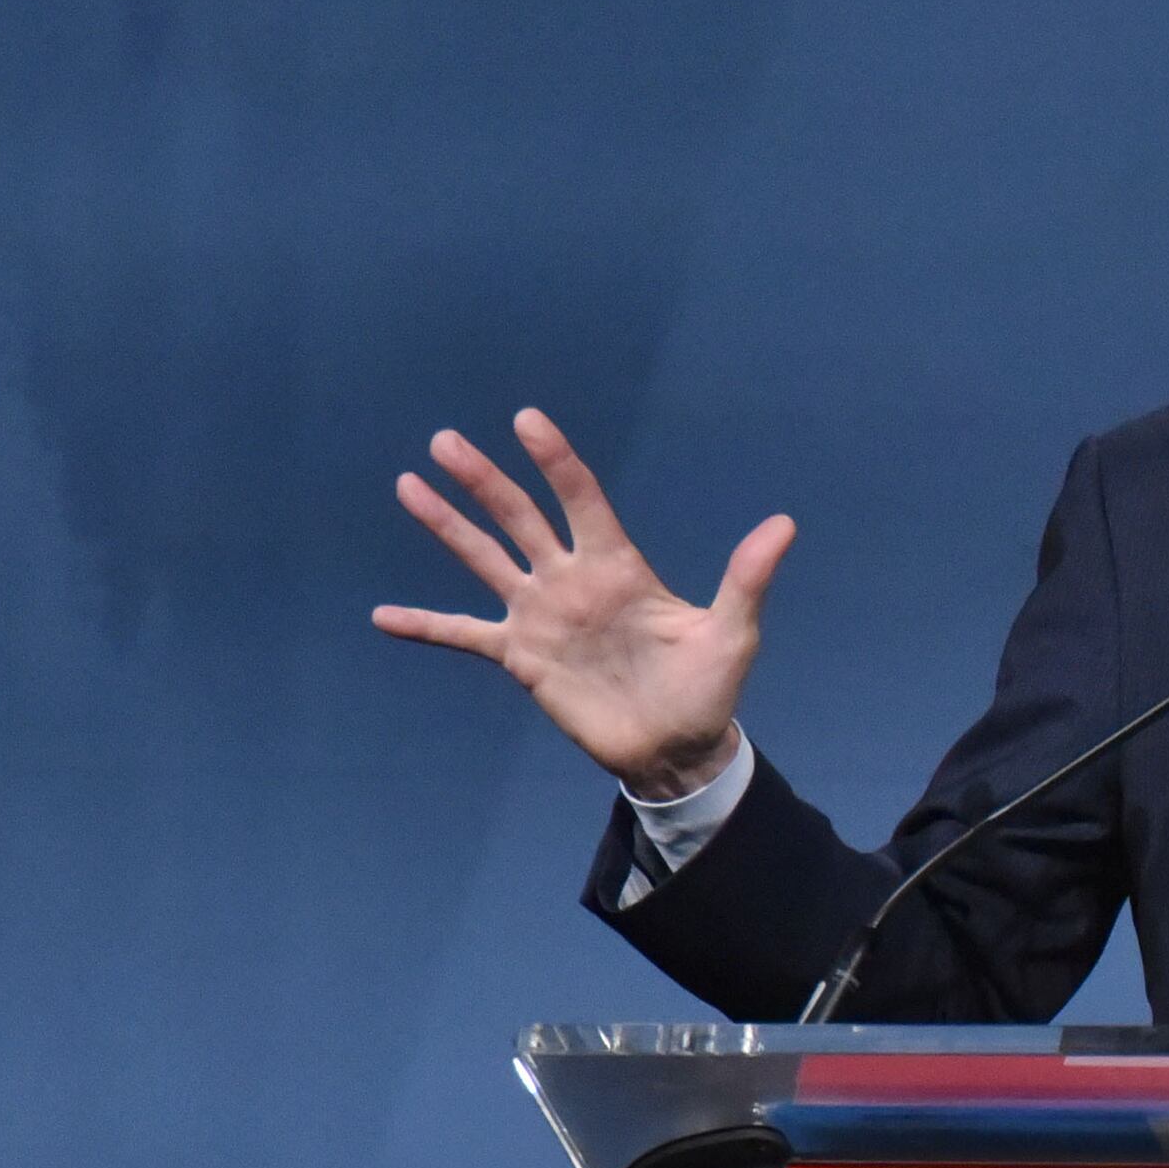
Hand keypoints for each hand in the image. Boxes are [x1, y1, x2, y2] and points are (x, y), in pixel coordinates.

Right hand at [372, 410, 794, 800]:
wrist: (675, 747)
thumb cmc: (707, 687)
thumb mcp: (732, 632)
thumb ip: (746, 578)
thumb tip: (784, 526)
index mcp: (617, 566)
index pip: (580, 498)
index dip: (555, 460)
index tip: (528, 420)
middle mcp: (571, 580)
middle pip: (519, 516)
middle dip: (484, 479)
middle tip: (445, 439)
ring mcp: (541, 615)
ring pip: (485, 558)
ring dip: (447, 524)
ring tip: (408, 485)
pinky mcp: (522, 657)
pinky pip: (464, 634)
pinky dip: (425, 626)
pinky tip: (383, 617)